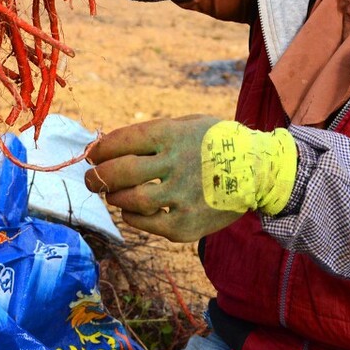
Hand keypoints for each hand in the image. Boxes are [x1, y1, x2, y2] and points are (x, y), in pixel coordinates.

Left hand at [84, 115, 242, 241]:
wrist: (258, 171)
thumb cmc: (215, 143)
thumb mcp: (187, 125)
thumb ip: (153, 136)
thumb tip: (108, 148)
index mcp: (172, 135)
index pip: (122, 141)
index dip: (100, 149)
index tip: (93, 155)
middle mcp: (175, 163)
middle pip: (119, 172)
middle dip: (96, 176)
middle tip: (91, 178)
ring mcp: (182, 196)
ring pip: (129, 199)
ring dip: (114, 196)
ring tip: (113, 194)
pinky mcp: (186, 224)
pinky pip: (146, 222)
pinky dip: (132, 216)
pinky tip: (133, 210)